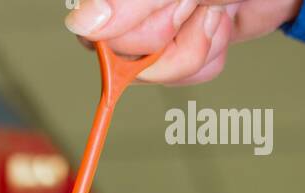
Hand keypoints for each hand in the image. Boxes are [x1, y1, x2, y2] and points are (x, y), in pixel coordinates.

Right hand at [65, 0, 303, 84]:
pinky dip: (209, 57)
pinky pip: (186, 73)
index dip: (123, 35)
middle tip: (197, 8)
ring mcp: (164, 23)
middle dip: (168, 37)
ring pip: (156, 70)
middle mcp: (140, 5)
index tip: (166, 20)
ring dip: (194, 48)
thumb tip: (83, 22)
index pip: (94, 27)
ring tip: (217, 13)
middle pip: (123, 53)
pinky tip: (222, 25)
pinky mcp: (190, 41)